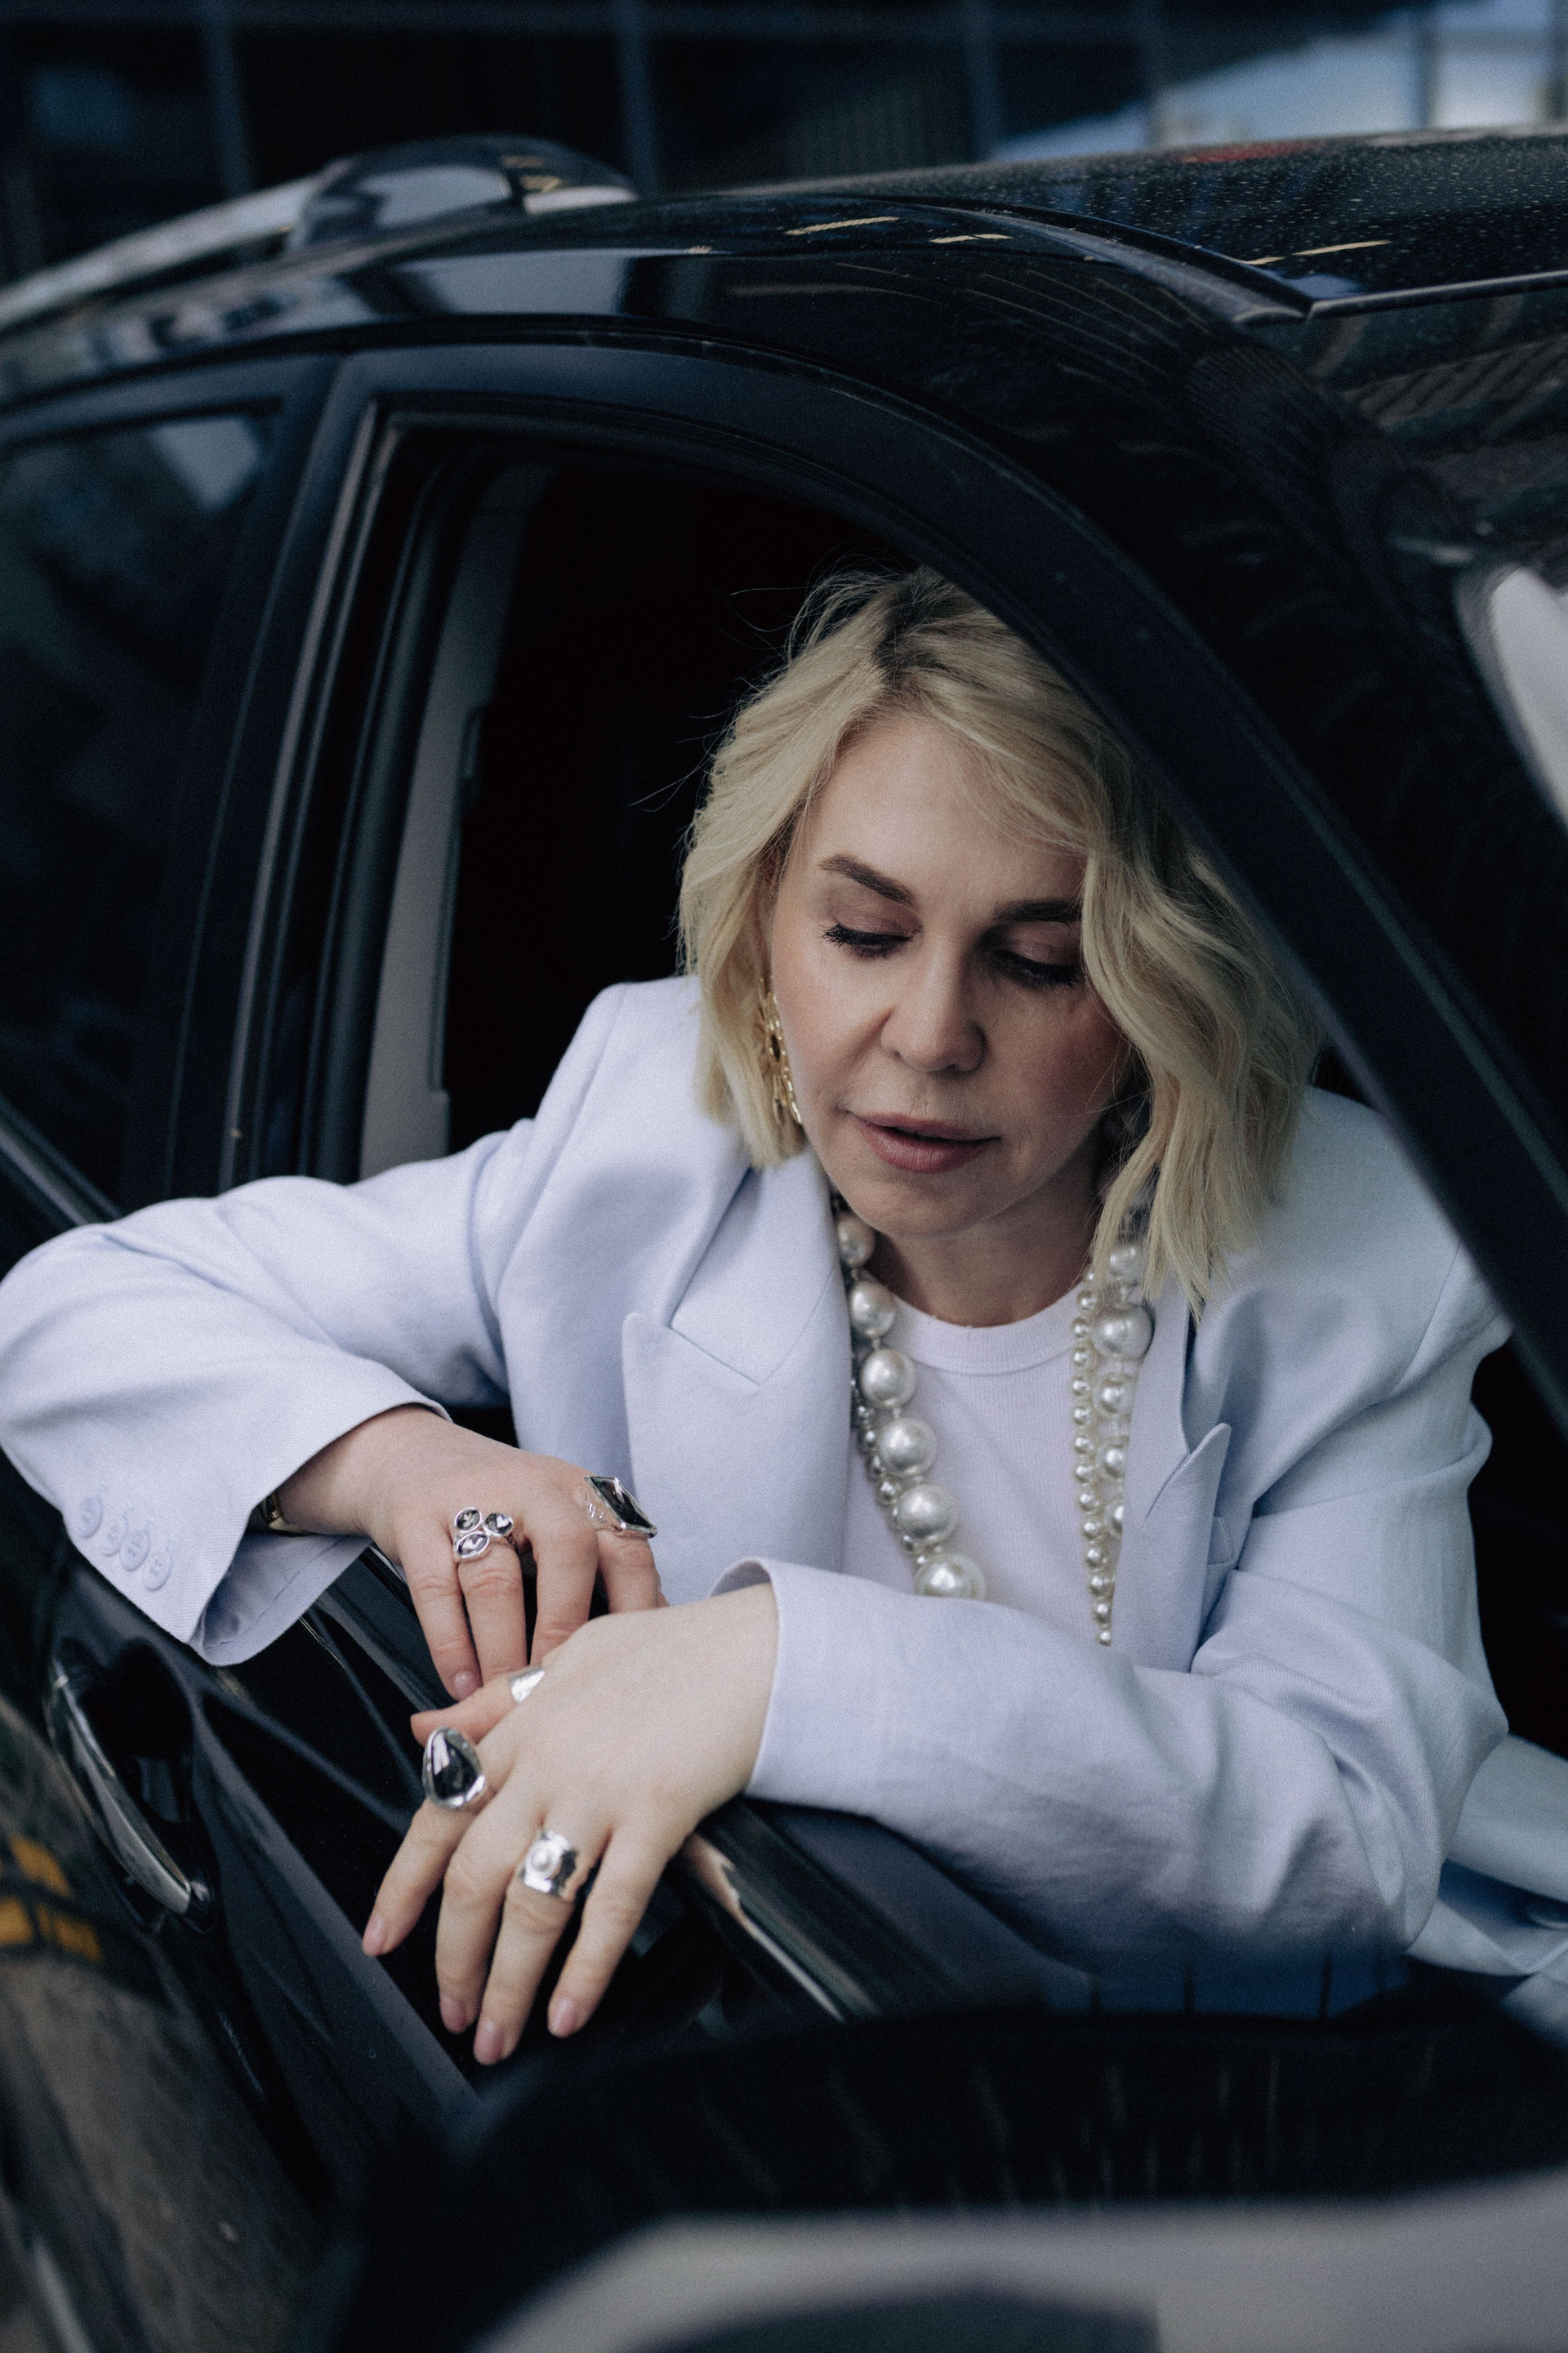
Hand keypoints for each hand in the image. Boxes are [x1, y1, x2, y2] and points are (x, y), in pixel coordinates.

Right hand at [277, 1406, 661, 1696]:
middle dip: (565, 1628)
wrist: (414, 1455)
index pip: (627, 1550)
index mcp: (582, 1494)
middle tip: (555, 1686)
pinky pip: (435, 1588)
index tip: (623, 1669)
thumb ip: (601, 1575)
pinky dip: (450, 1645)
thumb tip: (638, 1652)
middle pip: (568, 1549)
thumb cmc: (502, 1509)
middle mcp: (535, 1487)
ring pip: (495, 1579)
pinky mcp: (416, 1517)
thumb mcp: (559, 1522)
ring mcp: (472, 1498)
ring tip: (502, 1698)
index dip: (633, 1612)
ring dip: (501, 1650)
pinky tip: (461, 1684)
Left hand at [364, 1583, 777, 2058]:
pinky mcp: (659, 1814)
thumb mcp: (568, 1659)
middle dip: (454, 1959)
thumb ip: (493, 1703)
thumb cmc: (673, 1652)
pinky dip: (585, 1971)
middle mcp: (549, 1763)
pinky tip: (570, 2012)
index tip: (383, 1939)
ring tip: (499, 2034)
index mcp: (523, 1727)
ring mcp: (602, 1791)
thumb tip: (424, 1730)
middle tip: (452, 2011)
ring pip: (532, 1905)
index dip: (401, 1885)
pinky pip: (611, 1908)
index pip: (439, 1814)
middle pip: (474, 1877)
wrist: (759, 1648)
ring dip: (507, 1984)